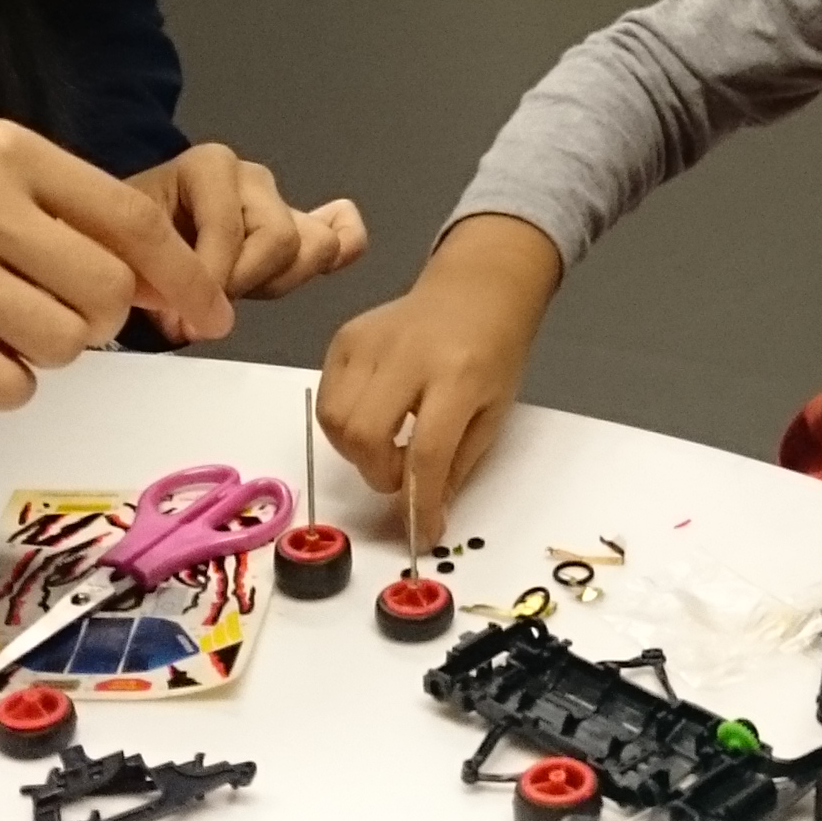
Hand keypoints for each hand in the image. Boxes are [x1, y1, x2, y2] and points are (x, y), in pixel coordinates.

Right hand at [0, 119, 229, 409]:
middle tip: (73, 310)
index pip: (131, 219)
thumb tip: (172, 280)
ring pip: (60, 344)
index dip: (183, 274)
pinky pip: (3, 384)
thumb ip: (82, 213)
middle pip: (104, 292)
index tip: (212, 309)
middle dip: (108, 318)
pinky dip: (10, 383)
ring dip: (56, 350)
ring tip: (15, 323)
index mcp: (13, 154)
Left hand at [128, 142, 369, 300]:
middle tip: (200, 312)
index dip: (207, 282)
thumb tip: (192, 320)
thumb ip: (156, 277)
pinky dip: (340, 250)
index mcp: (209, 166)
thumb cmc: (125, 240)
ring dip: (275, 282)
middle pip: (280, 237)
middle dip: (242, 284)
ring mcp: (280, 202)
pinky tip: (314, 268)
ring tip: (233, 295)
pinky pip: (343, 234)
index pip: (228, 229)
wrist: (127, 237)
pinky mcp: (300, 229)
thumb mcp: (127, 251)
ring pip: (313, 247)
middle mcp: (252, 177)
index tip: (178, 322)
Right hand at [316, 214, 561, 540]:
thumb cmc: (494, 353)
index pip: (428, 451)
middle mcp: (409, 354)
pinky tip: (372, 419)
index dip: (420, 502)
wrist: (476, 290)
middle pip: (366, 433)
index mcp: (460, 374)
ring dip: (358, 453)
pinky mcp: (346, 337)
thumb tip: (426, 514)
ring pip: (335, 420)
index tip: (424, 531)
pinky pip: (327, 398)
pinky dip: (343, 424)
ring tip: (387, 447)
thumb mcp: (494, 412)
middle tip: (401, 475)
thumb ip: (457, 463)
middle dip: (379, 473)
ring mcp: (371, 340)